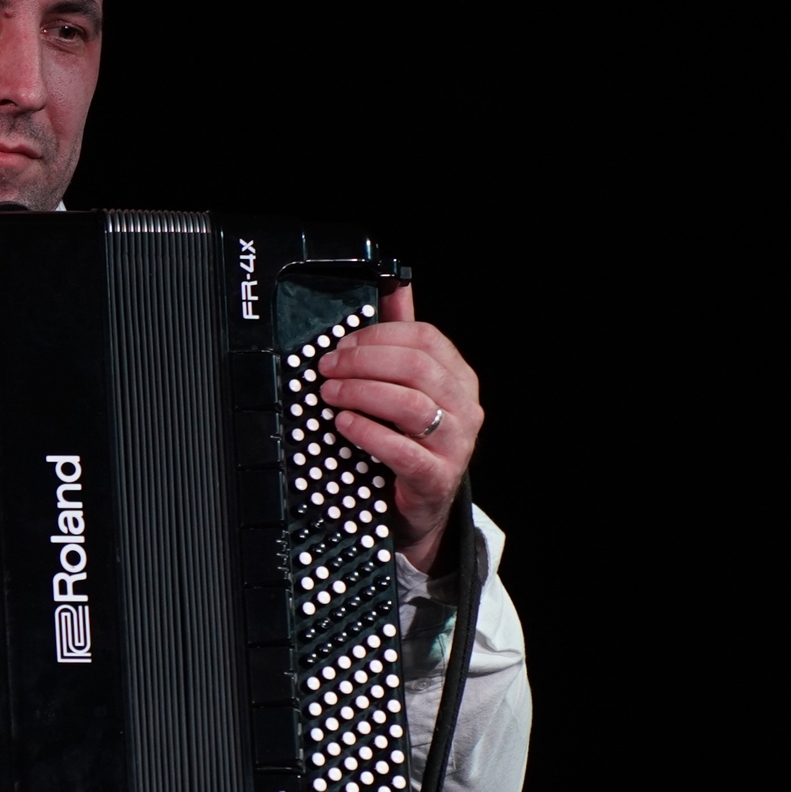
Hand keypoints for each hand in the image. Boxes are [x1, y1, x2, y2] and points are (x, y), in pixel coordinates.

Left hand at [317, 284, 483, 573]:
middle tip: (326, 367)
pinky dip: (367, 431)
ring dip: (361, 393)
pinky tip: (343, 424)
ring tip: (330, 393)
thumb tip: (394, 285)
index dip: (378, 336)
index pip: (425, 338)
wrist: (421, 506)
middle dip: (363, 362)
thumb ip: (402, 338)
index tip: (341, 343)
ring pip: (410, 404)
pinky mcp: (436, 476)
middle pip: (416, 367)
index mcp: (458, 378)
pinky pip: (402, 448)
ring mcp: (455, 443)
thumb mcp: (410, 386)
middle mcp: (464, 407)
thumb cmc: (411, 439)